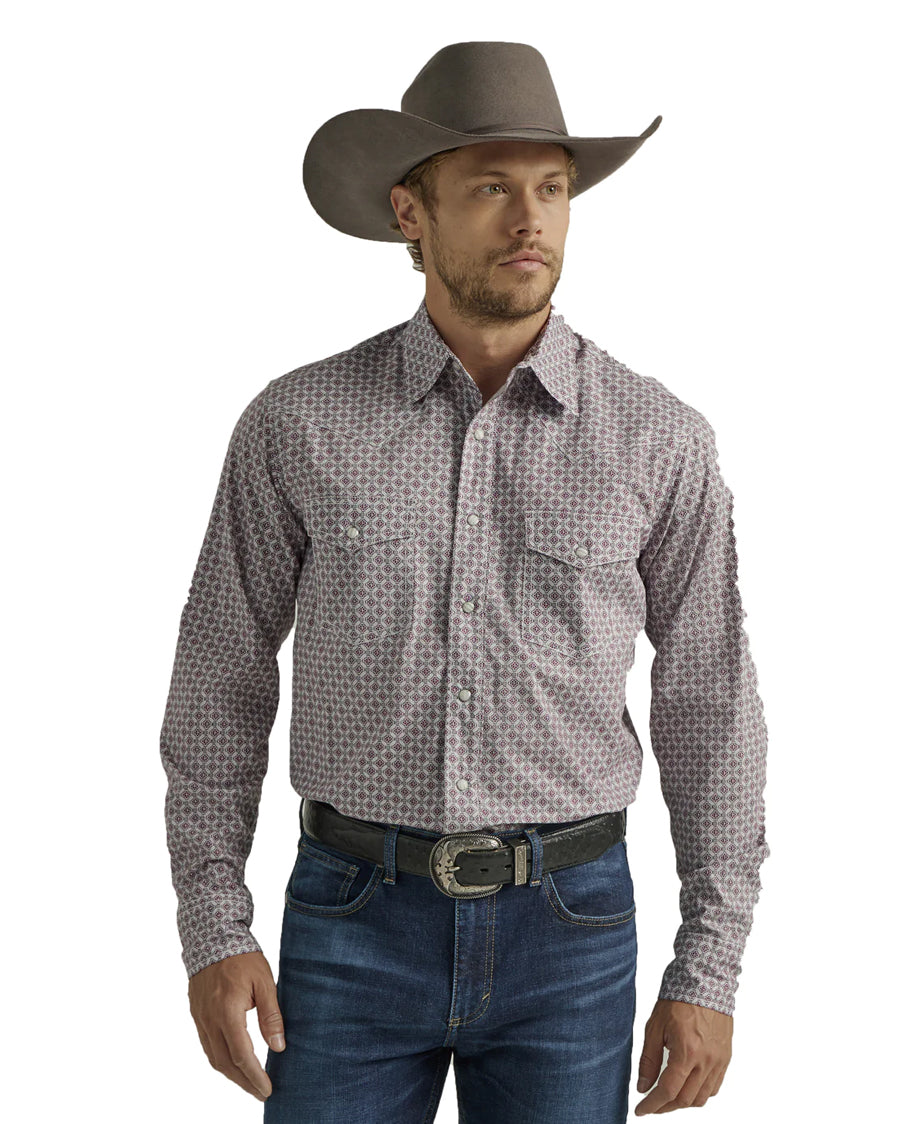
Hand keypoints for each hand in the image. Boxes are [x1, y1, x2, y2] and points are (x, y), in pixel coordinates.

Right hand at [188, 950, 285, 1102]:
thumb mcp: (264, 982)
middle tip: (261, 1092)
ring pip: (214, 1057)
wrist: (213, 936)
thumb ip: (271, 1016)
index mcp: (227, 1012)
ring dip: (231, 1075)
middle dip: (244, 1082)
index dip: (254, 1076)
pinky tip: (232, 1063)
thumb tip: (278, 1046)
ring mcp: (200, 1018)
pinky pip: (207, 1046)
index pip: (241, 1055)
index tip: (267, 1089)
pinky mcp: (197, 1014)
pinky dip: (220, 1060)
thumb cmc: (242, 957)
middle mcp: (210, 1020)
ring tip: (249, 1083)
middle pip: (225, 1063)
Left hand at [634, 998, 731, 1113]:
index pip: (668, 1091)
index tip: (640, 1110)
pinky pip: (714, 1087)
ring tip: (667, 1097)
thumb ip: (648, 1060)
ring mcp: (719, 1060)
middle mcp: (706, 1060)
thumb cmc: (678, 999)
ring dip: (683, 1102)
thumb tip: (643, 1087)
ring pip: (701, 1098)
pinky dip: (699, 1093)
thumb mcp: (655, 1026)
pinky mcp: (725, 1057)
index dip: (652, 1105)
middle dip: (665, 1106)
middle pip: (685, 1099)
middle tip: (651, 1104)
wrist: (705, 980)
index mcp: (687, 1051)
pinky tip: (687, 1087)